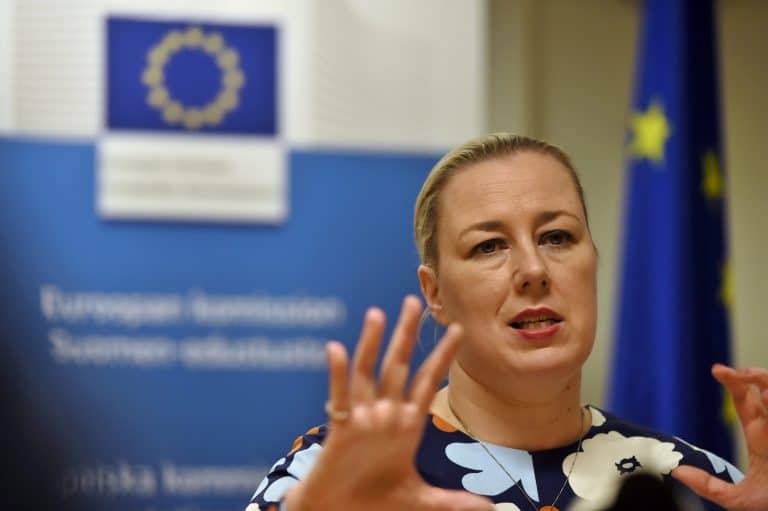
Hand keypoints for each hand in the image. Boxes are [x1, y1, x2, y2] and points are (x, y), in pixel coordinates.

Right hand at [284, 296, 493, 510]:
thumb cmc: (374, 505)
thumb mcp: (419, 502)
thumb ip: (453, 502)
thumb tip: (489, 508)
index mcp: (406, 425)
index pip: (427, 381)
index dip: (442, 356)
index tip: (458, 329)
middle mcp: (385, 415)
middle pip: (398, 366)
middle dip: (406, 335)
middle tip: (413, 301)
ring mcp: (362, 420)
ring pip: (368, 374)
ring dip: (371, 345)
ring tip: (377, 314)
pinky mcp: (340, 430)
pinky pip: (339, 397)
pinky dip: (337, 374)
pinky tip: (335, 349)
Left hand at [672, 364, 767, 510]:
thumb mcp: (739, 498)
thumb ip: (709, 486)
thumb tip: (677, 472)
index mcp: (761, 436)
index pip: (746, 400)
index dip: (733, 382)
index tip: (716, 369)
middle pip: (767, 390)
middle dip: (755, 376)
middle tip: (736, 373)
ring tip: (764, 392)